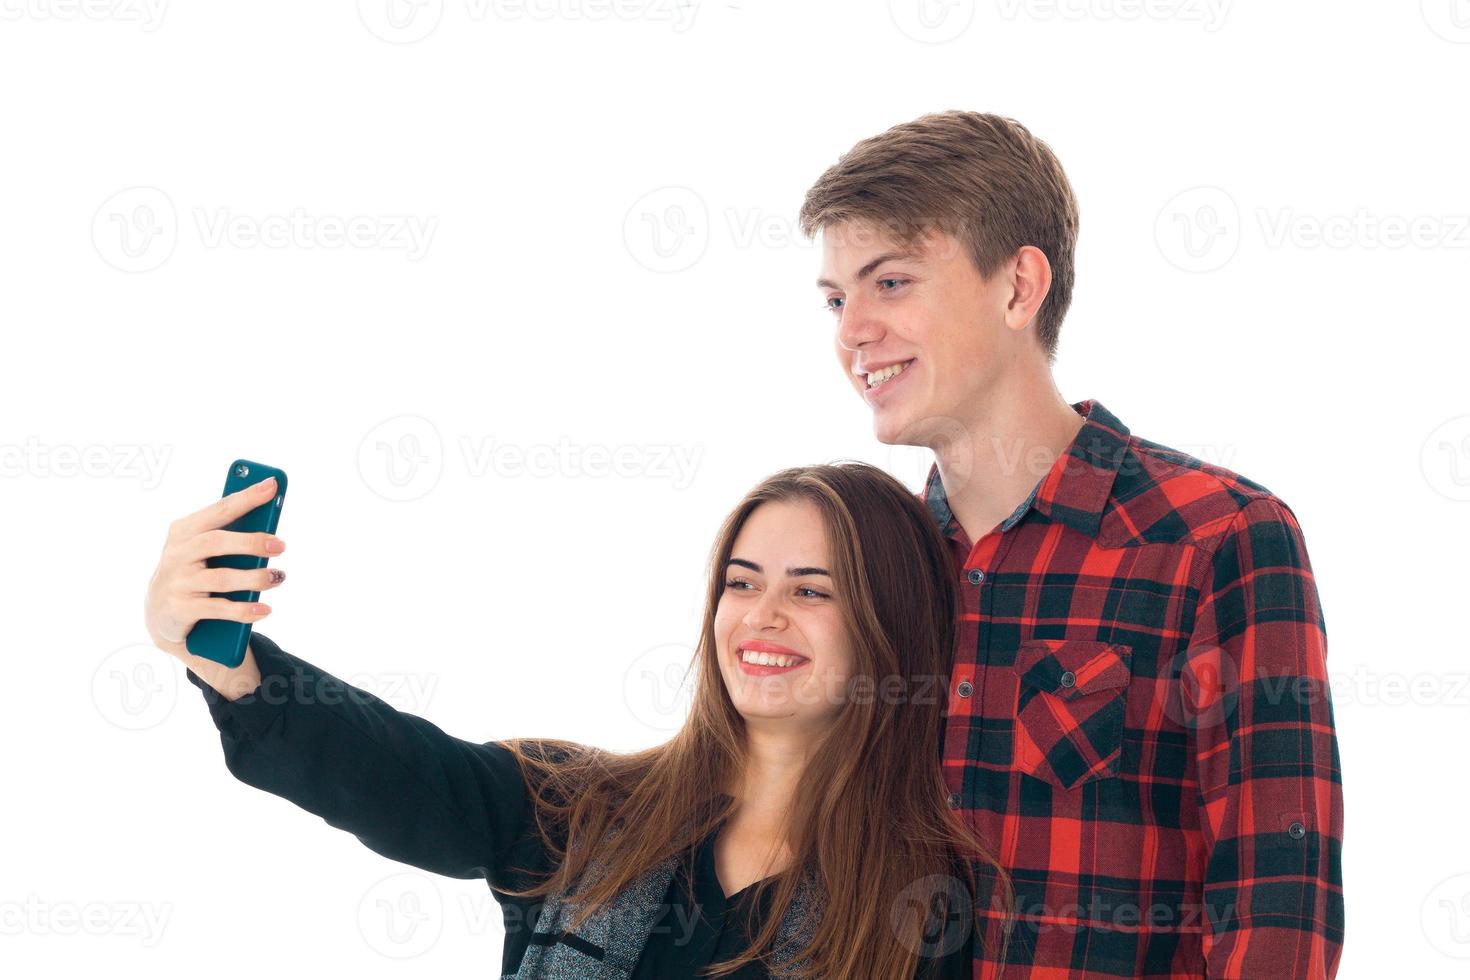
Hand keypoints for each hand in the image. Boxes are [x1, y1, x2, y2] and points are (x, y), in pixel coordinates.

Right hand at [143, 475, 286, 690]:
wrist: (161, 613)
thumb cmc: (194, 571)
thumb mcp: (204, 550)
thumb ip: (230, 535)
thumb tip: (271, 531)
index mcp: (184, 530)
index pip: (219, 510)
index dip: (246, 497)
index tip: (272, 485)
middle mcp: (177, 553)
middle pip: (216, 542)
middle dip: (251, 542)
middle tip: (280, 545)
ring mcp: (177, 582)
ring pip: (221, 578)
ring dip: (254, 578)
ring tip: (278, 577)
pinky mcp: (180, 609)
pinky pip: (218, 609)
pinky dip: (244, 610)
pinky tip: (264, 609)